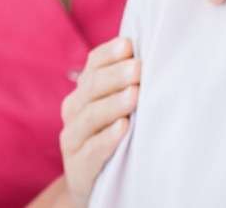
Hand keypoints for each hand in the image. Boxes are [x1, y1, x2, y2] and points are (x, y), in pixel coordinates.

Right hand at [59, 37, 139, 206]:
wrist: (96, 180)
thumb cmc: (114, 134)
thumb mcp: (117, 106)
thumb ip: (128, 81)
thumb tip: (152, 53)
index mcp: (83, 89)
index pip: (93, 64)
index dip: (109, 54)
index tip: (129, 46)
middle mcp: (73, 109)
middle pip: (92, 87)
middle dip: (116, 76)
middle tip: (139, 69)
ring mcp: (72, 138)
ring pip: (90, 116)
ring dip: (114, 104)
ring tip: (135, 95)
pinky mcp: (78, 166)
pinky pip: (91, 149)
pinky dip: (107, 138)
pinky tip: (123, 128)